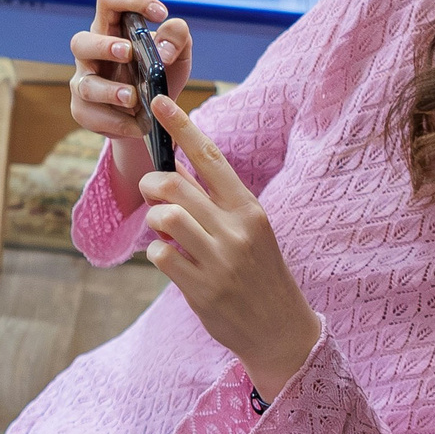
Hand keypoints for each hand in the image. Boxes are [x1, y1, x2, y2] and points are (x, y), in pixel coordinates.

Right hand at [69, 0, 190, 191]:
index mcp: (113, 29)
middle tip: (129, 53)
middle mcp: (92, 54)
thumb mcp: (178, 56)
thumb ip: (177, 40)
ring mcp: (84, 82)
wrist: (151, 117)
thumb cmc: (159, 77)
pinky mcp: (83, 110)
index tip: (159, 13)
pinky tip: (137, 124)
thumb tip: (164, 47)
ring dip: (110, 91)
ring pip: (85, 84)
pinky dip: (117, 122)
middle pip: (80, 41)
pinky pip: (91, 115)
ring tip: (134, 98)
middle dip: (104, 47)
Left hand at [138, 92, 321, 398]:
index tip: (159, 102)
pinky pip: (161, 255)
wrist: (281, 330)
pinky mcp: (203, 289)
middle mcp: (237, 229)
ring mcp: (220, 260)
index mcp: (249, 209)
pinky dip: (157, 252)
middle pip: (175, 184)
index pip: (210, 157)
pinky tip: (170, 259)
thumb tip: (175, 171)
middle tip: (153, 194)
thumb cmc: (259, 274)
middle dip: (152, 183)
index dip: (181, 127)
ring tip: (163, 229)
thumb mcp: (250, 231)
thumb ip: (217, 204)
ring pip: (166, 216)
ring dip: (154, 218)